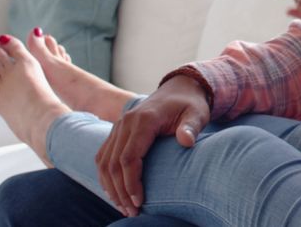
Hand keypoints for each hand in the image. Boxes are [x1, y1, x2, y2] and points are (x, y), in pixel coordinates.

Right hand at [95, 75, 208, 216]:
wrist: (180, 88)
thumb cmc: (190, 104)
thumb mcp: (197, 114)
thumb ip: (191, 127)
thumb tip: (187, 142)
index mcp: (143, 120)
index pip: (129, 157)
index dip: (131, 182)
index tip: (140, 202)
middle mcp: (125, 123)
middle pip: (112, 164)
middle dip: (121, 191)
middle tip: (133, 212)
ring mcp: (118, 126)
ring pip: (104, 162)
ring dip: (111, 187)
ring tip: (124, 207)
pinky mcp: (117, 132)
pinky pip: (103, 156)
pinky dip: (106, 176)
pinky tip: (115, 192)